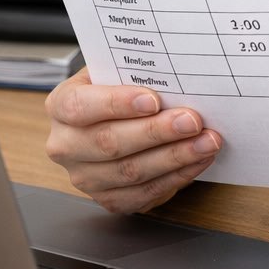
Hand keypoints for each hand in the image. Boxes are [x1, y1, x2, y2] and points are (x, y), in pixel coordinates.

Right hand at [44, 66, 222, 213]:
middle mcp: (66, 145)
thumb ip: (133, 71)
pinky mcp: (108, 199)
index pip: (80, 106)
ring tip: (206, 141)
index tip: (153, 100)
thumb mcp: (115, 71)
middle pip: (109, 143)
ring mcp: (85, 177)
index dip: (116, 104)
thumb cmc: (117, 89)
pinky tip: (198, 160)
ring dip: (175, 157)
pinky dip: (177, 177)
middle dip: (157, 132)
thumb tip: (172, 70)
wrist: (111, 118)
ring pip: (131, 172)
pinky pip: (144, 193)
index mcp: (61, 106)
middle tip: (192, 121)